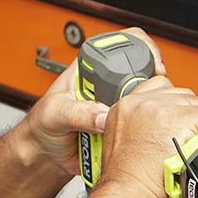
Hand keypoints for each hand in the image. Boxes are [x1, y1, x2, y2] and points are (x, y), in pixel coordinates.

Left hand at [23, 28, 166, 174]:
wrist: (46, 153)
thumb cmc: (44, 124)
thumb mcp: (55, 113)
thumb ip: (77, 113)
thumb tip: (103, 116)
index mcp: (91, 68)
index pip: (125, 44)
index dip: (144, 50)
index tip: (153, 67)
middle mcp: (109, 84)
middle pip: (144, 73)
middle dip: (149, 87)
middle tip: (141, 102)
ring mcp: (117, 104)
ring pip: (146, 102)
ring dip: (142, 113)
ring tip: (127, 123)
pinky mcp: (122, 126)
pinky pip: (139, 128)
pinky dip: (139, 133)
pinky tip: (125, 138)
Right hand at [99, 77, 197, 197]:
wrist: (126, 196)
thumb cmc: (124, 181)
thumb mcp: (119, 144)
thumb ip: (137, 127)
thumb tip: (156, 128)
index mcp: (124, 107)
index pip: (158, 86)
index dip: (173, 101)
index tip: (178, 113)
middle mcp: (140, 103)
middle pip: (180, 94)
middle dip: (190, 112)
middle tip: (192, 133)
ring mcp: (158, 109)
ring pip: (195, 103)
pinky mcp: (176, 119)